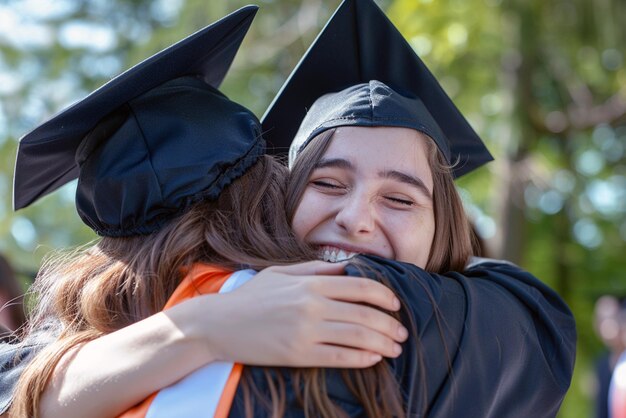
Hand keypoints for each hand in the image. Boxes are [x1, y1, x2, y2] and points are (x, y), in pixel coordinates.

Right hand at [177, 261, 407, 368]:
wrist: (218, 324)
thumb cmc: (252, 297)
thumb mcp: (283, 273)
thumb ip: (317, 269)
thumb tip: (348, 267)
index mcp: (311, 283)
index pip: (361, 286)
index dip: (384, 296)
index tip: (396, 304)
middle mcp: (312, 305)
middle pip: (365, 314)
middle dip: (390, 324)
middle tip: (402, 332)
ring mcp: (305, 331)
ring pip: (357, 337)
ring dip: (382, 343)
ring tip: (396, 348)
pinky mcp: (298, 354)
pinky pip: (339, 357)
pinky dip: (361, 358)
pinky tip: (373, 358)